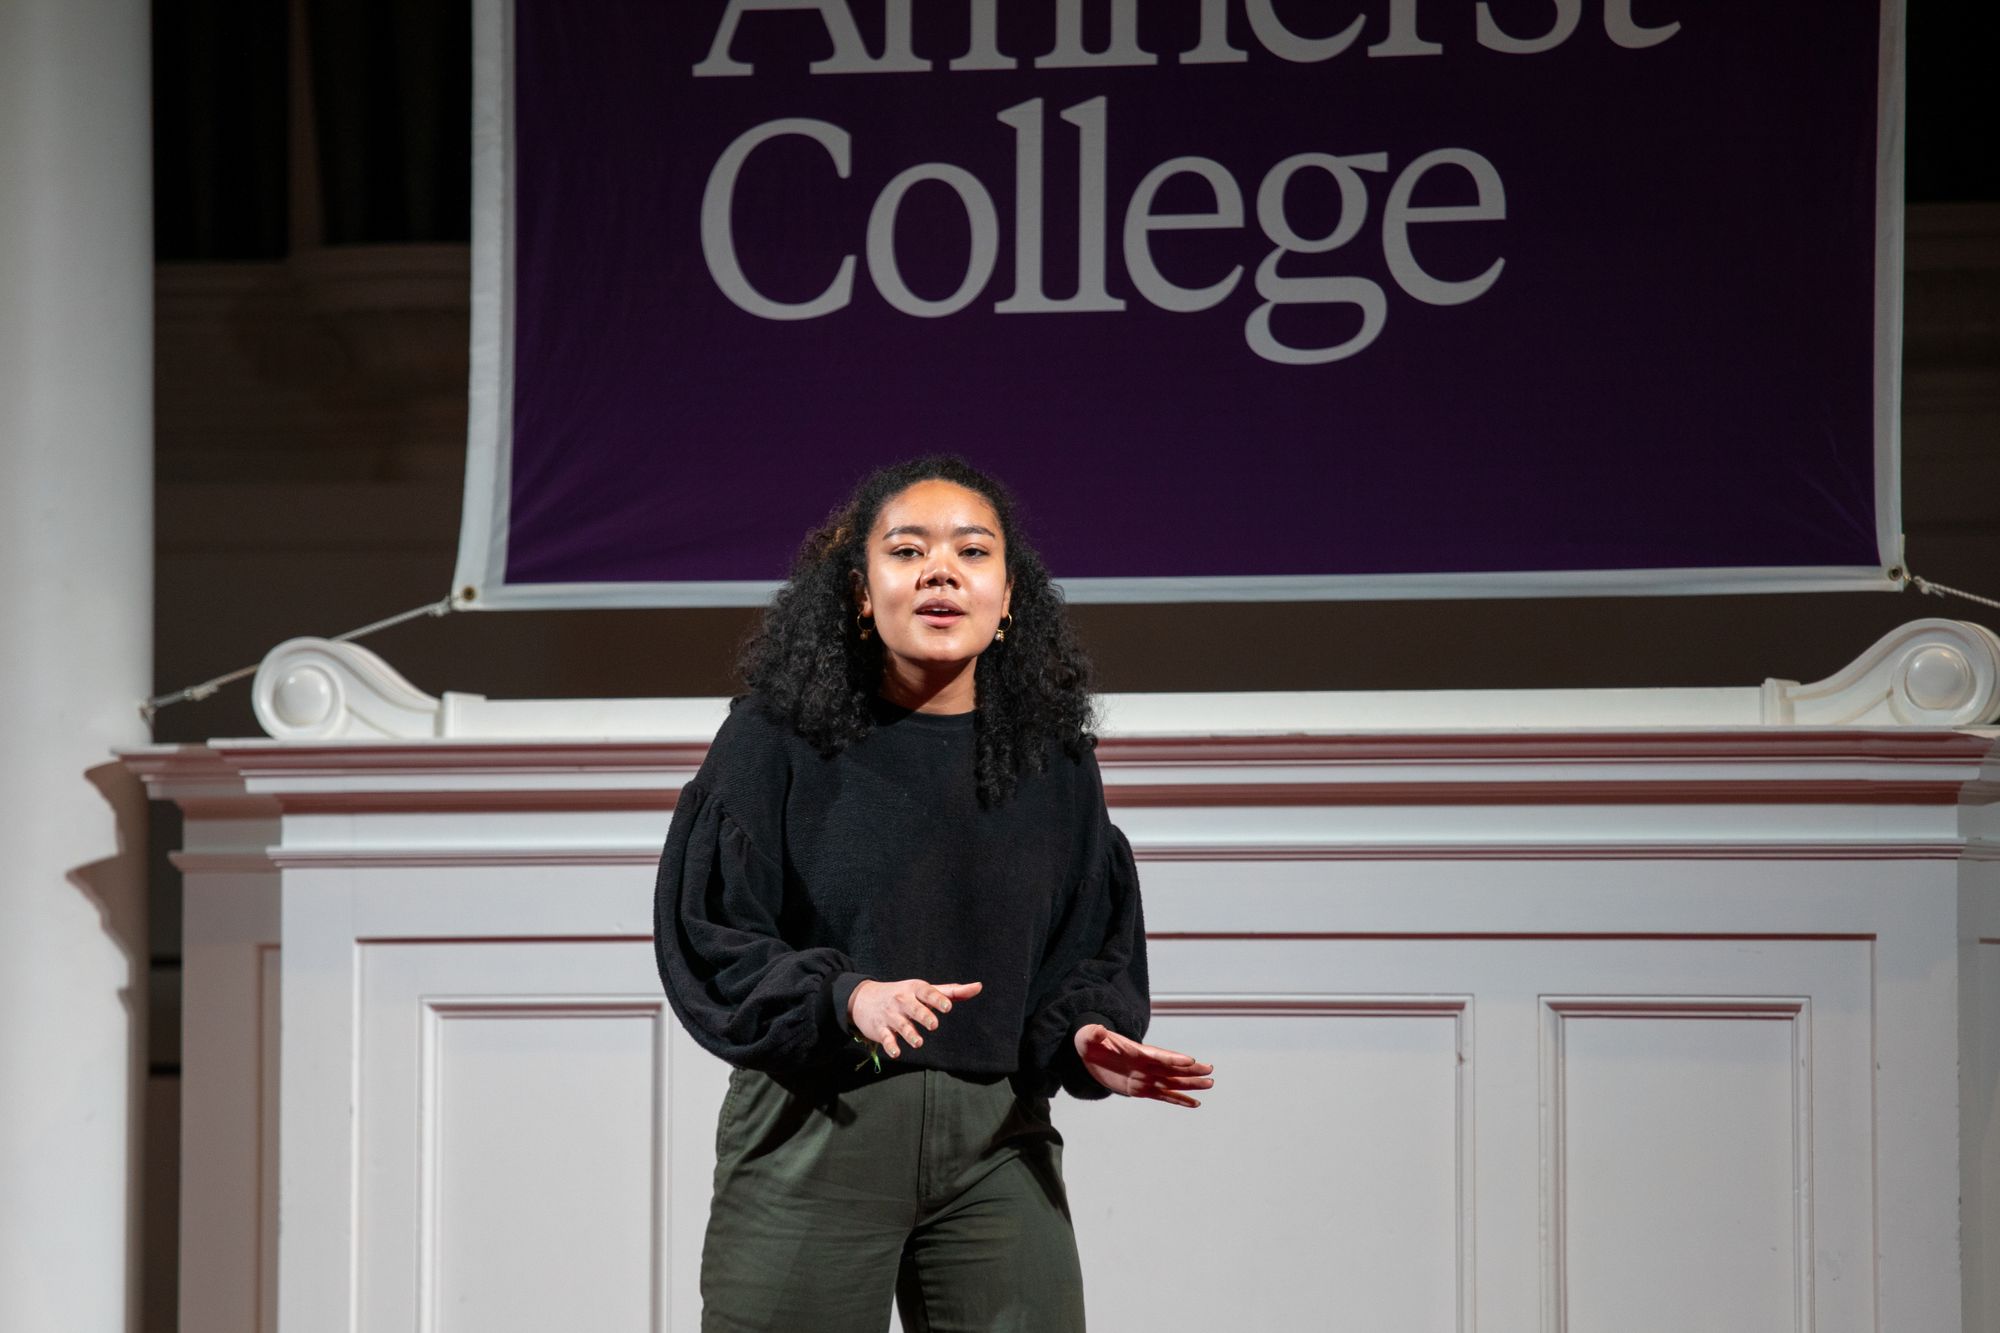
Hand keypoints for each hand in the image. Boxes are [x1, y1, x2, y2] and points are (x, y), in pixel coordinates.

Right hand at [848, 979, 982, 1058]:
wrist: (864, 999)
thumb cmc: (904, 995)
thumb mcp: (925, 990)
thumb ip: (952, 992)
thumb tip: (978, 987)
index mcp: (916, 989)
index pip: (927, 992)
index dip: (937, 999)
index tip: (948, 1007)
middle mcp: (902, 1001)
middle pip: (913, 1008)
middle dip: (923, 1015)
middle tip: (933, 1024)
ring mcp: (890, 1015)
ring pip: (901, 1025)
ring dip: (909, 1034)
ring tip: (919, 1042)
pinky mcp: (880, 1029)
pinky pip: (885, 1038)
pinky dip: (890, 1045)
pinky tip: (897, 1052)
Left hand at [1074, 1024, 1214, 1106]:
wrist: (1089, 1053)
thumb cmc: (1089, 1041)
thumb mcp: (1088, 1036)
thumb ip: (1094, 1034)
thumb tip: (1097, 1030)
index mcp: (1135, 1052)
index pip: (1158, 1055)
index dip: (1173, 1058)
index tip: (1190, 1060)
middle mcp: (1145, 1065)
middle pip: (1172, 1069)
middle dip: (1190, 1070)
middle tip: (1210, 1071)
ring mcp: (1145, 1077)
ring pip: (1172, 1082)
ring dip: (1191, 1084)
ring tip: (1209, 1085)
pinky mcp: (1141, 1089)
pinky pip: (1164, 1096)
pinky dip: (1179, 1100)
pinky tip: (1194, 1104)